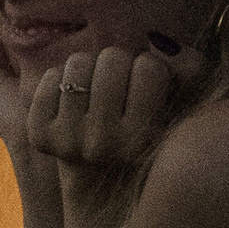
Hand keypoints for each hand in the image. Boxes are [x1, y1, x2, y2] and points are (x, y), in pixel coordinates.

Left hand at [25, 43, 188, 191]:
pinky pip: (50, 77)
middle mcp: (103, 145)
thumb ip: (189, 69)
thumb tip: (159, 43)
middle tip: (119, 92)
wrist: (103, 184)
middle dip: (118, 66)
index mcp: (143, 140)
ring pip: (78, 62)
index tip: (146, 93)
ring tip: (96, 97)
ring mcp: (67, 141)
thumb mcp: (181, 106)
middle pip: (111, 58)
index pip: (149, 67)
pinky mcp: (39, 136)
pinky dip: (61, 82)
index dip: (149, 71)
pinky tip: (73, 106)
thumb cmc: (148, 133)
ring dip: (90, 71)